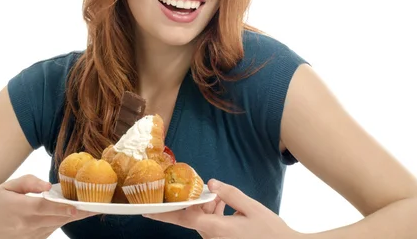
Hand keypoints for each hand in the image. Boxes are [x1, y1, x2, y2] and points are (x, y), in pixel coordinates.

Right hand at [0, 174, 95, 238]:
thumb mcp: (7, 186)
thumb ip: (29, 183)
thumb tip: (47, 186)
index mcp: (19, 209)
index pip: (44, 208)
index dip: (62, 208)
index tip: (78, 207)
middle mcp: (24, 226)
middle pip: (55, 219)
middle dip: (77, 213)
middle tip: (96, 207)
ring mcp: (27, 236)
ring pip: (55, 226)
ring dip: (70, 218)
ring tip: (89, 209)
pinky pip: (49, 231)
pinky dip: (59, 222)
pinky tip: (69, 215)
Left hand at [144, 179, 300, 238]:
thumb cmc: (270, 231)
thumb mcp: (251, 207)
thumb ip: (229, 193)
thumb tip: (210, 183)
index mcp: (215, 228)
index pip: (182, 218)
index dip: (163, 213)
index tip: (145, 210)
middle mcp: (212, 237)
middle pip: (192, 217)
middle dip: (195, 202)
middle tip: (210, 192)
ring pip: (202, 220)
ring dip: (208, 206)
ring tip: (222, 197)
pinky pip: (210, 225)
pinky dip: (214, 213)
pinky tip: (225, 205)